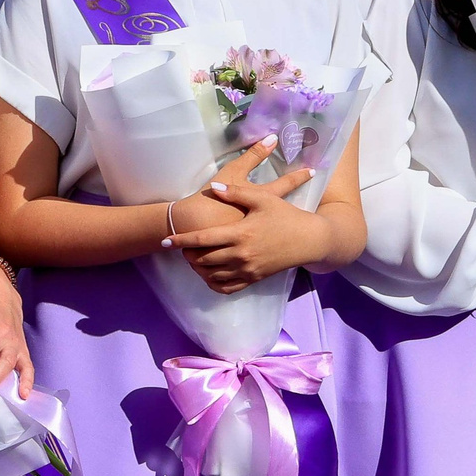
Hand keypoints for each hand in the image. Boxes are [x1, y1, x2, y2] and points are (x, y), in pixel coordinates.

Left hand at [165, 139, 326, 293]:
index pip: (201, 239)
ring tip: (192, 258)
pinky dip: (213, 283)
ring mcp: (248, 269)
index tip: (165, 241)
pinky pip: (227, 287)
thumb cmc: (286, 216)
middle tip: (179, 247)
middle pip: (202, 259)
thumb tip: (212, 188)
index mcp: (240, 233)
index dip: (180, 241)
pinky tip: (209, 273)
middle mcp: (241, 254)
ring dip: (197, 268)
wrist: (310, 240)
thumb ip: (236, 193)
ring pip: (212, 275)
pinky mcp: (254, 278)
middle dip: (186, 254)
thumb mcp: (263, 199)